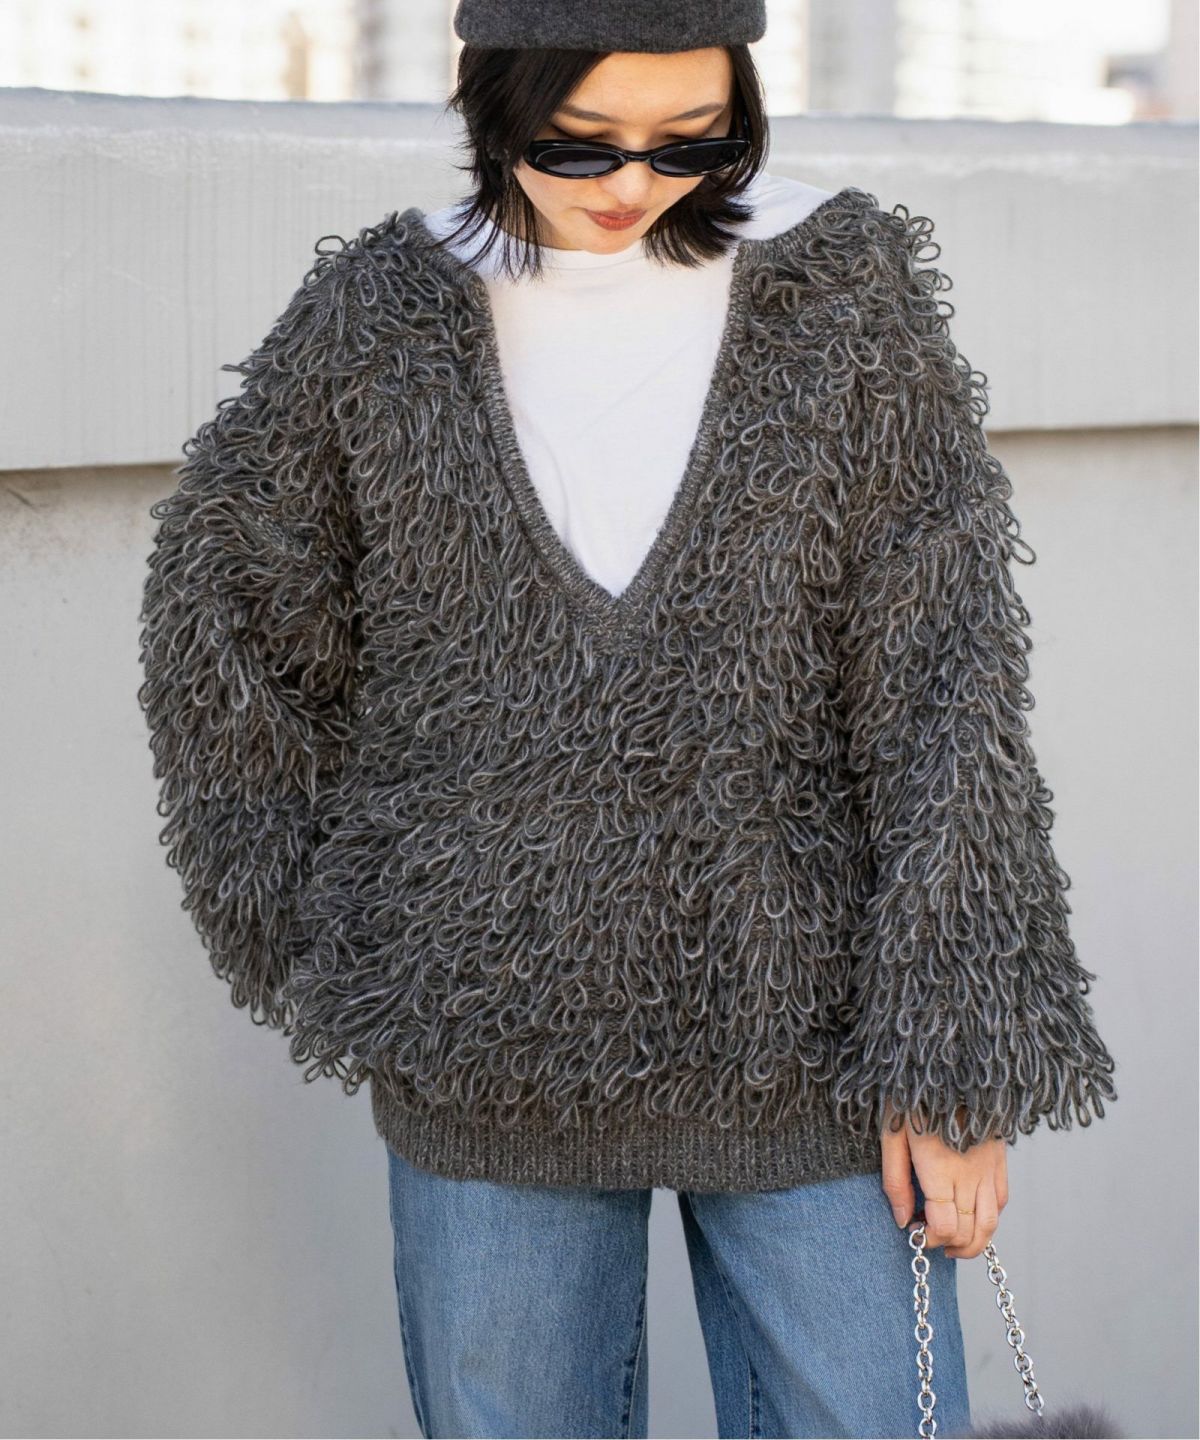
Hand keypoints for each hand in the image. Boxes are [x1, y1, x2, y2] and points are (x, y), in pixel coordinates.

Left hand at [880, 1099, 1007, 1259]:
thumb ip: (895, 1182)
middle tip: (930, 1240)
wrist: (946, 1062)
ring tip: (954, 1243)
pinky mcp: (999, 1156)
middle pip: (969, 1231)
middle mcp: (970, 1174)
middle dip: (950, 1244)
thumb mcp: (890, 1135)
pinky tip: (972, 1213)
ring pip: (992, 1222)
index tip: (915, 1230)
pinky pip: (1001, 1199)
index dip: (930, 1239)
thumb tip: (903, 1221)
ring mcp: (989, 1166)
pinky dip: (990, 1217)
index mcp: (940, 1169)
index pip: (945, 1226)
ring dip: (975, 1241)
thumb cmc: (911, 1095)